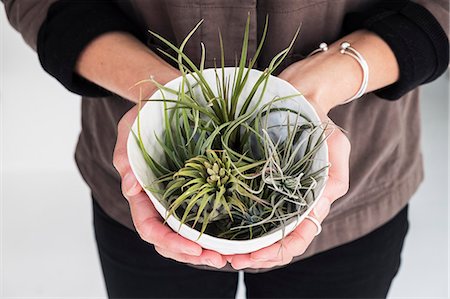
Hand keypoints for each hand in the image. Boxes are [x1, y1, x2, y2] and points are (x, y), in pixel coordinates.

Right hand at [113, 105, 227, 268]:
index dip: (167, 240)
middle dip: (189, 254)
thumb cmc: (147, 114)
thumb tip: (128, 188)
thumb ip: (125, 155)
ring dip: (203, 250)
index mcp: (142, 191)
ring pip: (185, 234)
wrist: (167, 102)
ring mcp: (178, 197)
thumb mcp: (130, 128)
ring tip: (227, 258)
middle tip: (218, 259)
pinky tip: (231, 239)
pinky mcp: (196, 190)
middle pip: (168, 238)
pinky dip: (213, 232)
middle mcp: (160, 199)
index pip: (148, 225)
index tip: (192, 247)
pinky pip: (201, 217)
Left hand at [227, 40, 355, 269]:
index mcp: (312, 201)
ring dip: (243, 247)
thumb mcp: (335, 145)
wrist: (298, 100)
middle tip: (232, 259)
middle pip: (276, 242)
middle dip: (256, 256)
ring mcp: (272, 195)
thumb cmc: (319, 123)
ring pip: (259, 232)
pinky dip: (234, 225)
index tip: (255, 255)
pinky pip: (245, 209)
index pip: (299, 237)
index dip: (279, 251)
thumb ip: (334, 176)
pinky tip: (219, 229)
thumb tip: (321, 205)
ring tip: (221, 253)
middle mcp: (291, 203)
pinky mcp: (256, 183)